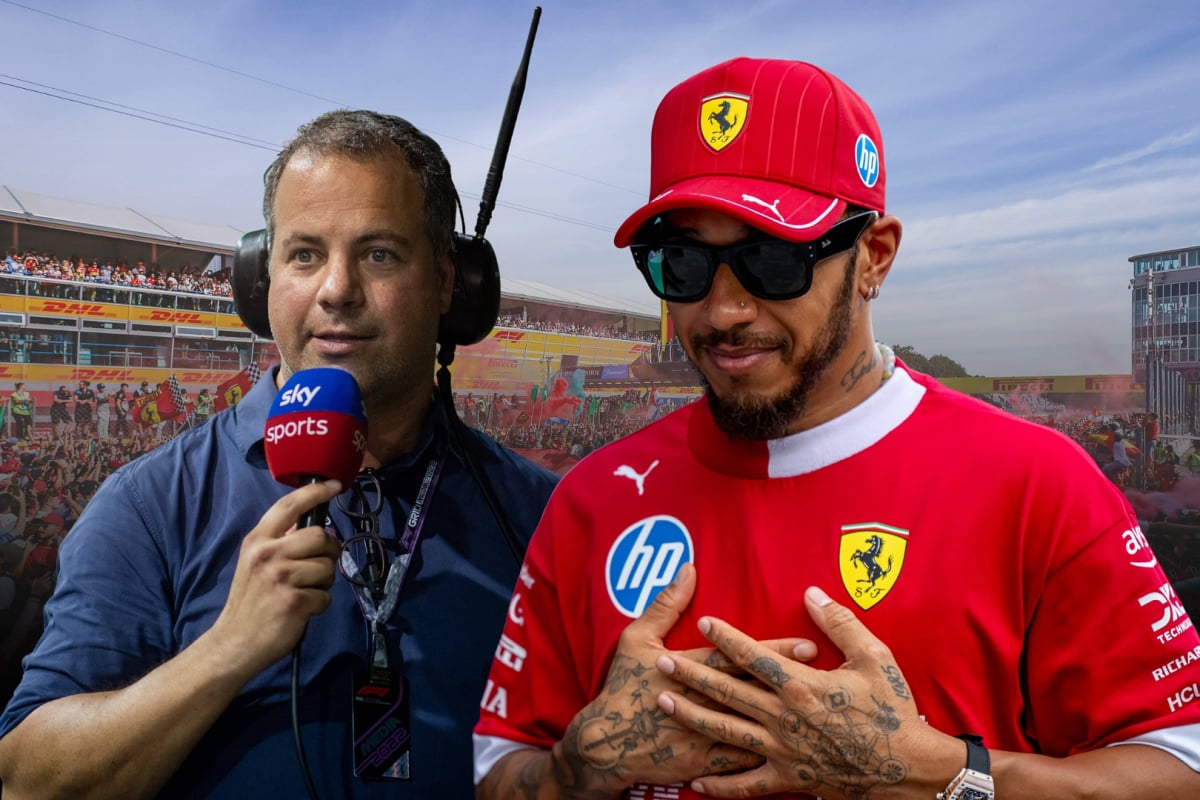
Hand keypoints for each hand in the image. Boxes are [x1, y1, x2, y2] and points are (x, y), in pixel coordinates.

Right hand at [204, 480, 342, 681]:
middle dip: (329, 552)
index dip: (315, 492)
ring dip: (323, 583)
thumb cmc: (250, 602)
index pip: (289, 505)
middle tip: (317, 568)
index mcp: (257, 540)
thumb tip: (312, 525)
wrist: (234, 643)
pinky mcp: (294, 600)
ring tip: (303, 593)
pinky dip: (319, 605)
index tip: (335, 485)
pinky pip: (326, 596)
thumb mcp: (256, 563)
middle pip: (321, 536)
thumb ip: (280, 542)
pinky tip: (300, 611)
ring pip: (328, 567)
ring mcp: (281, 577)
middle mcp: (267, 553)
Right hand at [553, 564, 812, 794]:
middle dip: (793, 681)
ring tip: (819, 712)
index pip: (740, 658)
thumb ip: (665, 604)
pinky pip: (741, 765)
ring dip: (788, 720)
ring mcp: (705, 737)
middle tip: (827, 674)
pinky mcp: (704, 764)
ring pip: (756, 728)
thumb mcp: (636, 639)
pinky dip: (767, 760)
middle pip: (755, 690)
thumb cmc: (622, 686)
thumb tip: (688, 569)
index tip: (807, 644)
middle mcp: (702, 702)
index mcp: (689, 670)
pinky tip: (796, 756)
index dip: (775, 652)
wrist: (605, 744)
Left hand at [656, 587, 958, 798]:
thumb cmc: (893, 710)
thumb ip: (839, 622)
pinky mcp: (788, 780)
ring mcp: (783, 751)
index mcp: (802, 685)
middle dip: (691, 674)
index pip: (753, 656)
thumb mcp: (874, 657)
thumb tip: (811, 592)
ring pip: (726, 732)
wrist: (908, 769)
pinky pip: (746, 785)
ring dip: (692, 716)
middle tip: (661, 661)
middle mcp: (784, 717)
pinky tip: (695, 782)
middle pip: (727, 691)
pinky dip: (719, 786)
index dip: (725, 637)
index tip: (702, 622)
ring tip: (662, 702)